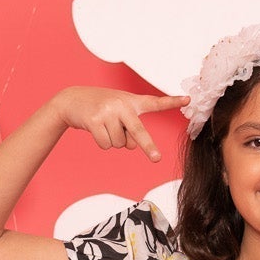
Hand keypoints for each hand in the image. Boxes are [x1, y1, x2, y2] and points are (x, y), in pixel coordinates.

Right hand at [53, 85, 183, 161]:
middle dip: (148, 146)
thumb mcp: (118, 110)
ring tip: (104, 126)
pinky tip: (95, 129)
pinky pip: (106, 144)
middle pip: (138, 131)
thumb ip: (129, 126)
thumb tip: (132, 145)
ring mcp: (108, 112)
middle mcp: (122, 105)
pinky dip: (102, 142)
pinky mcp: (94, 120)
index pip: (155, 102)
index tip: (188, 100)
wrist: (71, 99)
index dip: (172, 101)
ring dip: (113, 141)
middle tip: (157, 159)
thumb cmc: (100, 107)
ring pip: (119, 144)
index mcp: (132, 101)